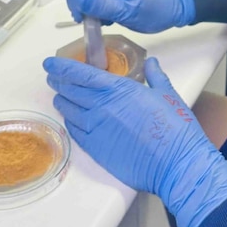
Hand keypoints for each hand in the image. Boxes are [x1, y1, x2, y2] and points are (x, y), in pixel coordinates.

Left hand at [44, 56, 226, 226]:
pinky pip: (74, 132)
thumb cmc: (175, 129)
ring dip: (62, 101)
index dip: (63, 67)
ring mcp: (96, 129)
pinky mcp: (96, 148)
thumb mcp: (168, 94)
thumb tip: (152, 63)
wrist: (175, 163)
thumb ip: (156, 76)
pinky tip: (70, 118)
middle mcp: (102, 107)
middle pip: (71, 90)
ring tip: (59, 96)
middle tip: (53, 77)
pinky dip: (69, 122)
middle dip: (59, 81)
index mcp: (119, 89)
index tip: (51, 62)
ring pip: (69, 111)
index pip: (82, 74)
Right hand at [66, 0, 195, 32]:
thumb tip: (80, 0)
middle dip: (83, 6)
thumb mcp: (129, 11)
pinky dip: (100, 8)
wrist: (177, 4)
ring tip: (107, 22)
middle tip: (94, 23)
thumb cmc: (156, 9)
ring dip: (92, 9)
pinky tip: (112, 17)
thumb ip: (103, 5)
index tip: (82, 17)